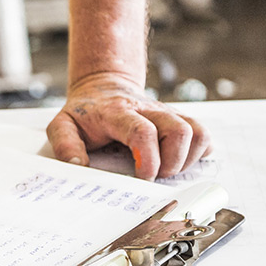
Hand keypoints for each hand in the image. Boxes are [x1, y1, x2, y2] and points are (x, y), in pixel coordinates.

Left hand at [46, 73, 211, 179]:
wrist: (102, 87)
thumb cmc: (85, 113)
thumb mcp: (62, 125)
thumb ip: (65, 145)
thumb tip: (78, 166)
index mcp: (118, 113)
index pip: (142, 132)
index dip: (149, 159)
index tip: (143, 178)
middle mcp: (148, 110)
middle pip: (179, 130)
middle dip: (173, 163)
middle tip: (155, 176)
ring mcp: (166, 113)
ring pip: (197, 132)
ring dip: (188, 159)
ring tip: (167, 169)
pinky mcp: (178, 119)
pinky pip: (203, 134)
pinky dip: (198, 152)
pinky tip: (178, 161)